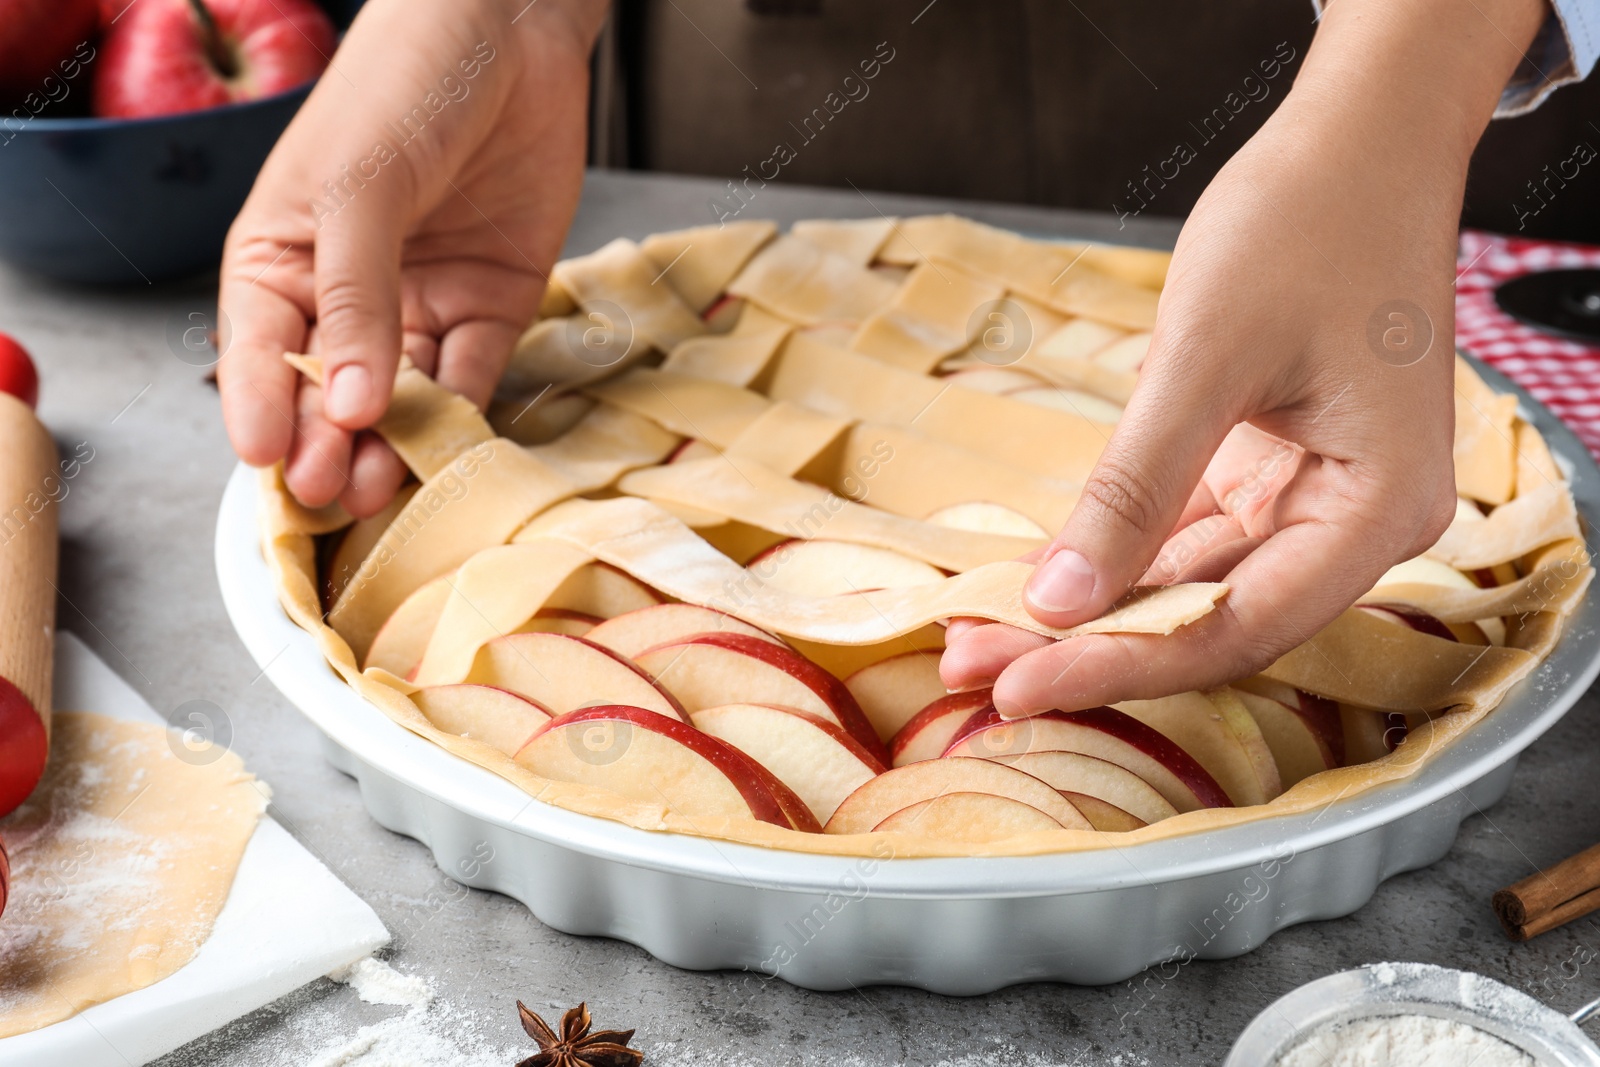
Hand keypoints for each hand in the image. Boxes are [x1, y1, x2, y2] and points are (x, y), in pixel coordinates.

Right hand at [217, 0, 604, 516]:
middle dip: (325, 440)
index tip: (266, 461)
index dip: (261, 406)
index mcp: (281, 256)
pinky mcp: (489, 307)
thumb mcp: (359, 187)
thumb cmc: (404, 84)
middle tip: (330, 488)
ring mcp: (420, 305)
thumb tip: (347, 401)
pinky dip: (460, 417)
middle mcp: (347, 294)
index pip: (261, 348)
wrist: (510, 32)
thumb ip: (356, 295)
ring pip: (398, 397)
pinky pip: (470, 378)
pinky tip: (447, 453)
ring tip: (380, 485)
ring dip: (390, 444)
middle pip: (329, 387)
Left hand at [940, 0, 1546, 716]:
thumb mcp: (1207, 358)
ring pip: (1186, 586)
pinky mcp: (1264, 472)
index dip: (1124, 666)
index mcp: (1376, 510)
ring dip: (1089, 609)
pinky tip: (1035, 578)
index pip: (1238, 626)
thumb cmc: (1306, 226)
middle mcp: (1352, 523)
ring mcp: (1308, 499)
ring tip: (981, 635)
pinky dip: (1109, 554)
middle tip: (976, 668)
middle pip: (1209, 620)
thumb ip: (1135, 488)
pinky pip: (1178, 536)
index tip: (1022, 688)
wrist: (1352, 143)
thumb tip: (1059, 601)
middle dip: (1090, 647)